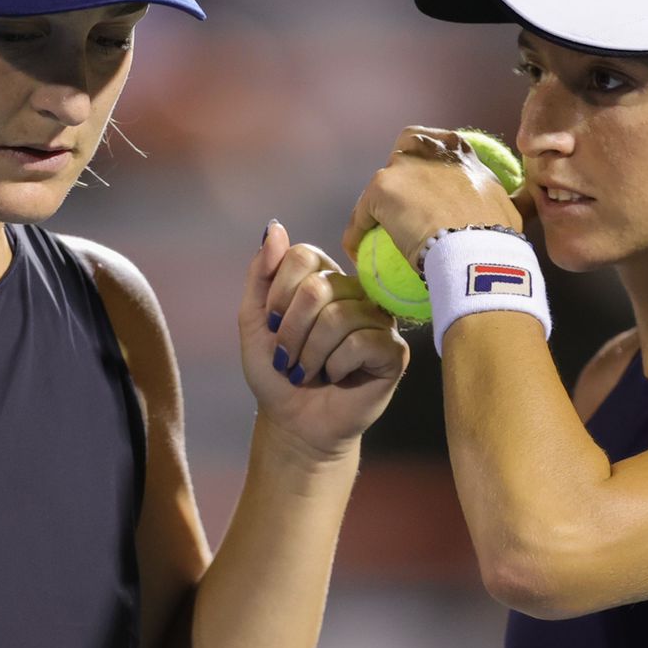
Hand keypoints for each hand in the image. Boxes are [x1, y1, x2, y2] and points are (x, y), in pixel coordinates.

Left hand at [242, 221, 409, 457]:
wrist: (294, 421)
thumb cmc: (276, 371)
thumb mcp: (254, 320)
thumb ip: (261, 273)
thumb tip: (275, 226)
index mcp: (324, 277)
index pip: (302, 255)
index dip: (278, 294)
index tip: (271, 325)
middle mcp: (355, 292)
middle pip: (318, 287)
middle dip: (291, 331)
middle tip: (288, 357)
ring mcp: (377, 319)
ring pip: (338, 318)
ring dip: (310, 354)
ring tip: (308, 372)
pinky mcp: (393, 351)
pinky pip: (361, 343)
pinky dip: (336, 366)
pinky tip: (336, 377)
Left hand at [340, 126, 526, 268]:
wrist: (476, 249)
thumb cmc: (497, 235)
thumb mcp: (513, 208)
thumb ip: (514, 199)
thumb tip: (535, 199)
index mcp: (459, 150)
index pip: (437, 144)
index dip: (427, 160)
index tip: (425, 182)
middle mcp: (429, 150)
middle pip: (403, 151)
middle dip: (398, 171)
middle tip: (398, 204)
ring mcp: (402, 167)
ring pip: (379, 186)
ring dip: (375, 206)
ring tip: (374, 232)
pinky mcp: (380, 189)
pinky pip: (360, 217)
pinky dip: (356, 234)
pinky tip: (356, 254)